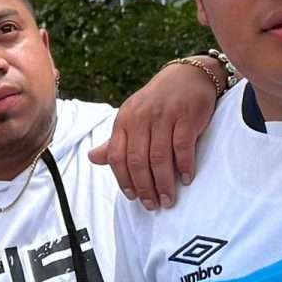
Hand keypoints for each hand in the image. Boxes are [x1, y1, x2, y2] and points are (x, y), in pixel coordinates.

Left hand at [92, 55, 228, 210]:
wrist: (188, 75)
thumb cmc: (157, 102)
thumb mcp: (132, 117)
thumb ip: (116, 141)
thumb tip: (92, 159)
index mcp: (124, 120)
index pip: (117, 156)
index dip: (123, 180)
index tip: (133, 197)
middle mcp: (141, 117)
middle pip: (138, 161)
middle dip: (144, 188)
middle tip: (153, 205)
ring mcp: (164, 116)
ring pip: (159, 158)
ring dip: (164, 183)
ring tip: (168, 199)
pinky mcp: (186, 116)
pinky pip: (183, 147)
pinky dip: (184, 166)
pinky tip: (185, 179)